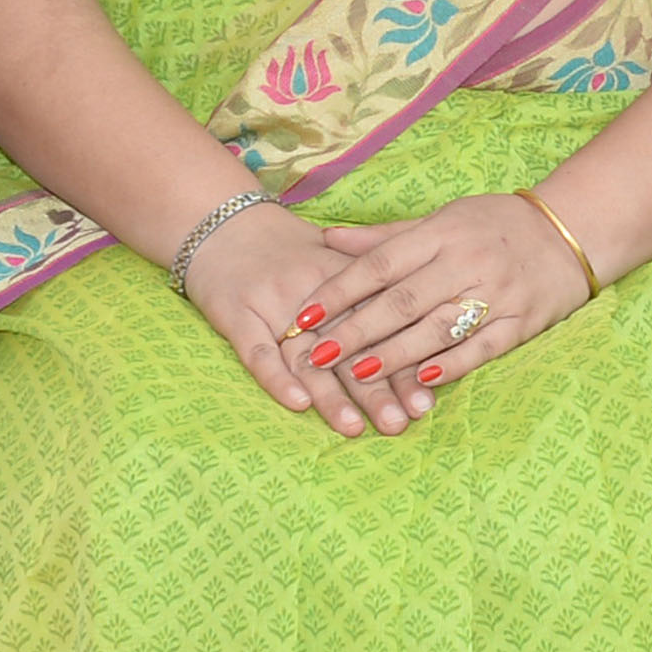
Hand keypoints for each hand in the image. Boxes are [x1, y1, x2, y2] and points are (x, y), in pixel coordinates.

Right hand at [177, 200, 412, 437]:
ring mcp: (274, 303)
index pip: (383, 328)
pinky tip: (298, 404)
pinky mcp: (236, 314)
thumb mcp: (340, 262)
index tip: (426, 402)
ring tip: (355, 428)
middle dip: (377, 389)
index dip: (405, 365)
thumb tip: (427, 339)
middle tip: (400, 424)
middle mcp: (316, 292)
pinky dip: (277, 378)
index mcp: (348, 279)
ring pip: (307, 356)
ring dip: (331, 395)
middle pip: (350, 346)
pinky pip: (257, 352)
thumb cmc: (290, 252)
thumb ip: (380, 295)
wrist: (223, 224)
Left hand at [276, 191, 606, 434]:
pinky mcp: (523, 322)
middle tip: (315, 355)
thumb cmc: (496, 224)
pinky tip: (421, 379)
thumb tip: (328, 239)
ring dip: (394, 354)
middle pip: (403, 301)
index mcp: (443, 232)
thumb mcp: (443, 218)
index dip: (339, 290)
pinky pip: (483, 347)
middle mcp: (467, 261)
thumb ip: (387, 237)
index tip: (303, 316)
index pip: (381, 264)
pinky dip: (452, 364)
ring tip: (356, 374)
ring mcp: (497, 293)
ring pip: (438, 328)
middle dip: (356, 331)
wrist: (574, 231)